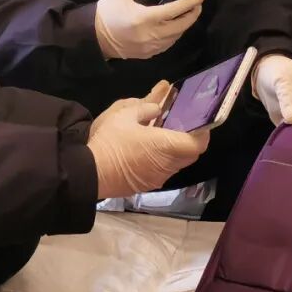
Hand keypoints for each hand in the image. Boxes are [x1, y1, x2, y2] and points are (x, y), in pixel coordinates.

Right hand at [88, 81, 210, 198]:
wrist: (89, 173)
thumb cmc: (110, 142)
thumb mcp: (124, 115)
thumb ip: (145, 108)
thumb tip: (156, 107)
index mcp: (165, 146)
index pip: (197, 143)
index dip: (202, 132)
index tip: (197, 120)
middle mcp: (167, 165)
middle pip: (190, 154)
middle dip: (189, 140)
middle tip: (180, 124)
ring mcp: (158, 177)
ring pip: (177, 163)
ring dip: (175, 150)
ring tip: (162, 135)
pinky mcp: (147, 185)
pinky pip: (163, 170)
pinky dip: (163, 159)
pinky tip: (148, 149)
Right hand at [94, 0, 203, 59]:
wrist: (93, 37)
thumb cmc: (107, 12)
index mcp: (145, 18)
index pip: (174, 10)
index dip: (189, 3)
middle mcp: (150, 35)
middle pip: (180, 26)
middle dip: (192, 15)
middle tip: (198, 5)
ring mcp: (150, 47)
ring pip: (175, 37)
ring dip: (184, 26)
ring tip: (188, 15)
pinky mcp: (147, 54)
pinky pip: (167, 45)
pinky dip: (174, 36)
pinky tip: (175, 28)